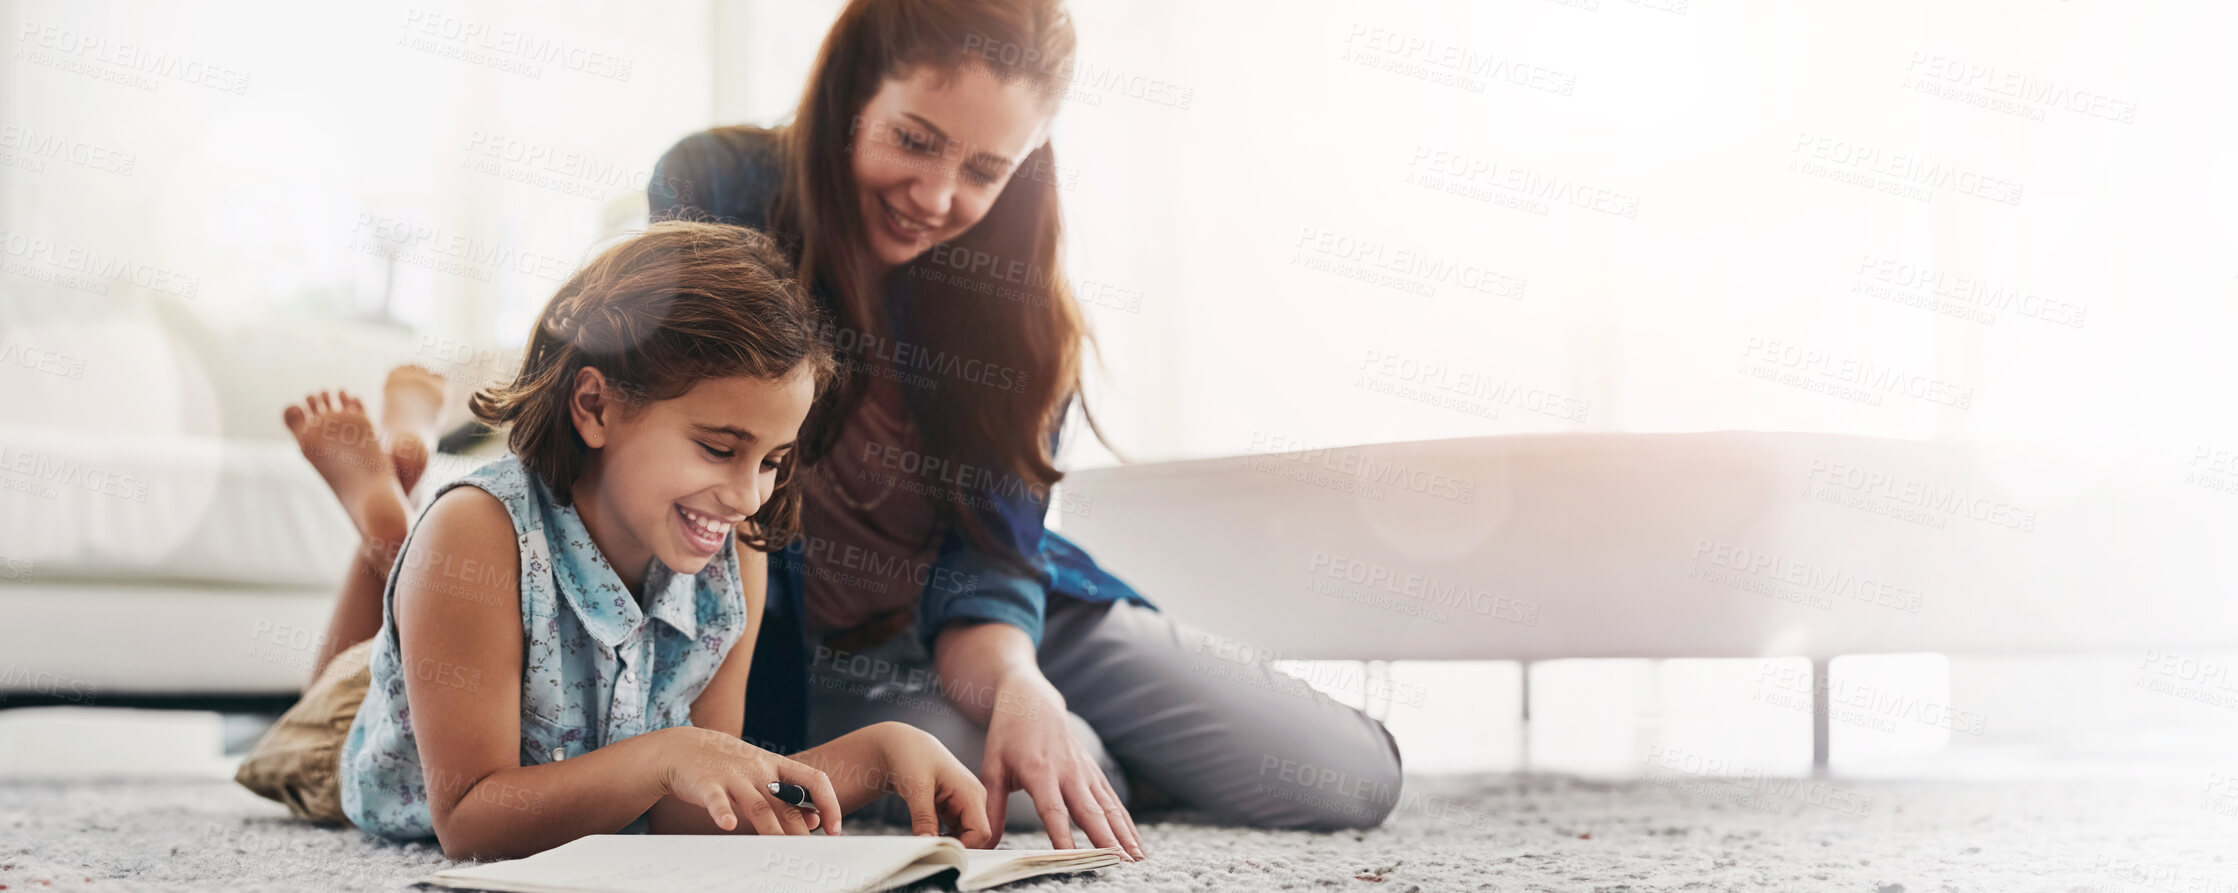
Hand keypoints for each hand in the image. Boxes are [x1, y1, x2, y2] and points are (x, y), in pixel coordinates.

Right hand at [656, 726, 842, 835]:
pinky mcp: (706, 784)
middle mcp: (758, 769)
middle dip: (801, 830)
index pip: (814, 780)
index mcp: (775, 765)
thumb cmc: (727, 766)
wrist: (681, 748)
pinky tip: (727, 826)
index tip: (835, 829)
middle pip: (787, 802)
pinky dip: (722, 812)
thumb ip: (786, 796)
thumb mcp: (761, 773)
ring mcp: (733, 776)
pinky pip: (716, 799)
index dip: (829, 803)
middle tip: (811, 853)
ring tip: (783, 849)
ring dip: (772, 829)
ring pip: (758, 805)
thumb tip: (814, 819)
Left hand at [869, 722, 994, 847]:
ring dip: (949, 842)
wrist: (902, 744)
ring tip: (926, 840)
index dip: (964, 848)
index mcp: (971, 792)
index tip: (940, 853)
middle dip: (957, 847)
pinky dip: (944, 836)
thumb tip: (928, 843)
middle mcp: (974, 798)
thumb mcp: (916, 788)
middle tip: (930, 850)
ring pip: (966, 836)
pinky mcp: (955, 807)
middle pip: (977, 837)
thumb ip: (924, 818)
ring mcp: (965, 803)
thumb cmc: (912, 755)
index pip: (981, 833)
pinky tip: (927, 833)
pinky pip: (956, 831)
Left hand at [978, 671, 1144, 859]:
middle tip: (1120, 863)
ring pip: (1108, 808)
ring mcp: (1085, 771)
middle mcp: (1068, 772)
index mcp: (1039, 771)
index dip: (1063, 836)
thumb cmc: (1008, 735)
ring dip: (1124, 835)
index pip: (1053, 810)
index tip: (1072, 859)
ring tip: (1138, 860)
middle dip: (1106, 839)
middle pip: (1090, 811)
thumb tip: (986, 845)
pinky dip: (1126, 823)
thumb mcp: (992, 768)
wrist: (1032, 699)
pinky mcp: (1094, 773)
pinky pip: (1113, 801)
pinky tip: (1136, 844)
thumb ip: (991, 808)